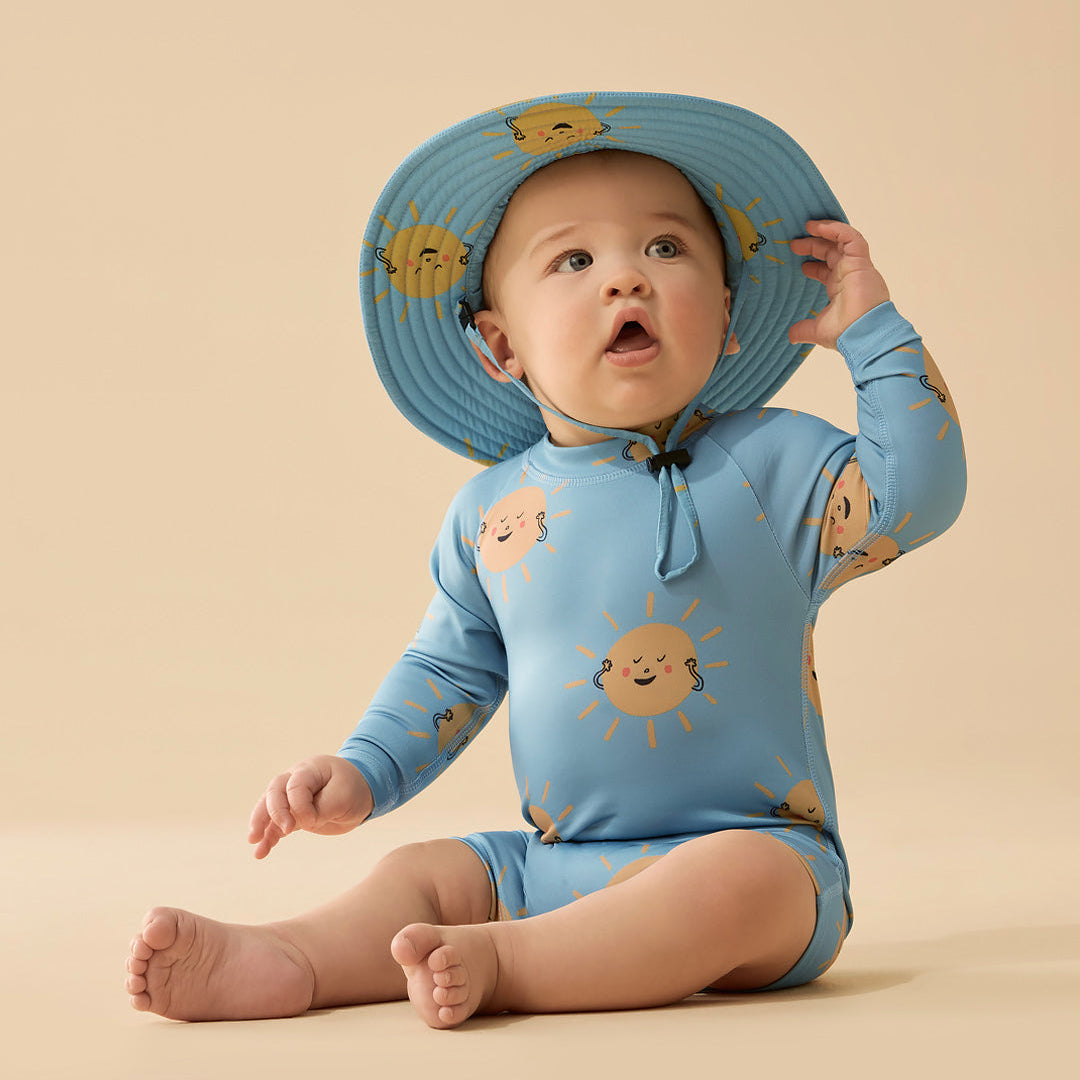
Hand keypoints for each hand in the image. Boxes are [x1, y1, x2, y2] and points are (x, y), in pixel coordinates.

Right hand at [247, 754, 373, 859]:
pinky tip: (260, 852)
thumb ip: (323, 808)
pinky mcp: (292, 815)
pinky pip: (274, 824)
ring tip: (253, 842)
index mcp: (310, 769)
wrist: (360, 792)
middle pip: (274, 792)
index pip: (295, 786)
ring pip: (268, 807)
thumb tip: (302, 823)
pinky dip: (267, 838)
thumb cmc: (353, 788)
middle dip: (275, 812)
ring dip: (261, 825)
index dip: (300, 806)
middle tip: (286, 830)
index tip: (314, 821)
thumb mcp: (344, 795)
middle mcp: (295, 779)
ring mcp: (290, 797)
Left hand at [788, 221, 890, 349]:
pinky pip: (850, 237)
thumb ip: (804, 329)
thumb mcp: (818, 330)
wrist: (864, 334)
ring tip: (806, 227)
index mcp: (840, 288)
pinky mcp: (860, 261)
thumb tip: (791, 336)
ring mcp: (856, 266)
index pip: (827, 270)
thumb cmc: (847, 333)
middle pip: (831, 252)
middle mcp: (849, 275)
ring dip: (824, 232)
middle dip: (813, 245)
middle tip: (794, 244)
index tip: (799, 264)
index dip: (813, 264)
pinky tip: (817, 226)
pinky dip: (835, 228)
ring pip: (841, 240)